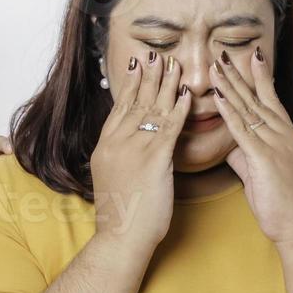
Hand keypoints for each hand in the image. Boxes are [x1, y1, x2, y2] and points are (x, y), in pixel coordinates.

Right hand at [89, 52, 192, 256]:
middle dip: (148, 76)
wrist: (119, 237)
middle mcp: (116, 142)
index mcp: (105, 146)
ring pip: (152, 109)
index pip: (119, 107)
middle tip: (156, 54)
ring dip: (166, 84)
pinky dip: (179, 109)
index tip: (137, 65)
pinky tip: (187, 94)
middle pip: (135, 101)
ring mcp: (134, 149)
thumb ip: (120, 157)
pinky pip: (170, 127)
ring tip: (174, 64)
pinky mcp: (153, 159)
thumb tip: (128, 147)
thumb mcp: (114, 178)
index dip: (130, 84)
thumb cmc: (121, 216)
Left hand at [210, 47, 292, 245]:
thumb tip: (231, 147)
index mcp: (288, 137)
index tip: (252, 56)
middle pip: (258, 98)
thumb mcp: (262, 174)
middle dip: (240, 74)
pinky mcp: (265, 158)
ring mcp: (277, 145)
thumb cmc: (283, 204)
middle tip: (225, 52)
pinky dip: (229, 111)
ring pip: (249, 109)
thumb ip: (247, 156)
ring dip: (230, 85)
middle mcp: (285, 135)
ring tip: (216, 66)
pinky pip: (243, 130)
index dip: (261, 77)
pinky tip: (219, 96)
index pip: (272, 100)